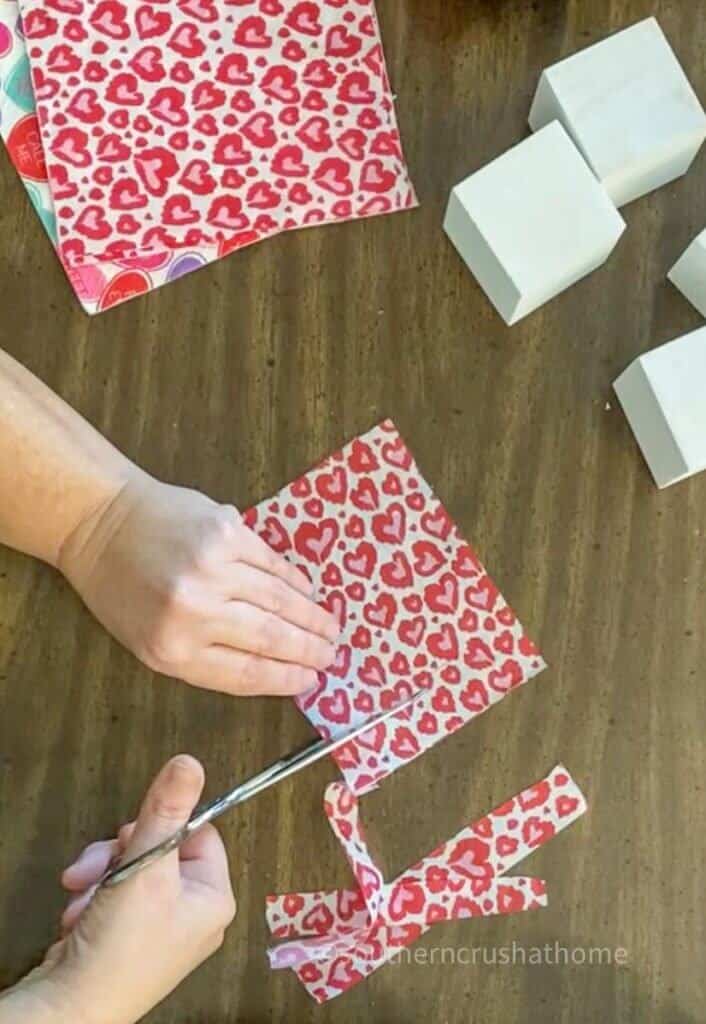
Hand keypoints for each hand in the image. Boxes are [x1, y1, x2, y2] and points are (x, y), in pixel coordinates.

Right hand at [0, 756, 235, 1023]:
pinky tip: (79, 917)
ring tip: (84, 898)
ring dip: (100, 876)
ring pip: (131, 868)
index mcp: (214, 897)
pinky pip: (114, 894)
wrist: (72, 1005)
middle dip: (119, 855)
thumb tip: (189, 762)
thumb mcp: (147, 867)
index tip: (135, 836)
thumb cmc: (120, 944)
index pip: (200, 832)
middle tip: (100, 869)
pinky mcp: (128, 936)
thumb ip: (166, 810)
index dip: (164, 827)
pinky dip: (92, 899)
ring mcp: (160, 926)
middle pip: (160, 848)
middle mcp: (193, 912)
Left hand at [59, 471, 339, 695]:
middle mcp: (194, 610)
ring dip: (310, 616)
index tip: (312, 680)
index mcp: (172, 649)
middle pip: (269, 637)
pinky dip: (295, 579)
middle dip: (308, 649)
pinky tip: (309, 591)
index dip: (287, 678)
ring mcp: (212, 567)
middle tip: (332, 655)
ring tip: (330, 628)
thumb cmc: (123, 589)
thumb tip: (274, 665)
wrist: (102, 522)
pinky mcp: (225, 531)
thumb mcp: (151, 641)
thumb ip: (207, 656)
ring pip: (278, 599)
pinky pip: (272, 562)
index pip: (246, 672)